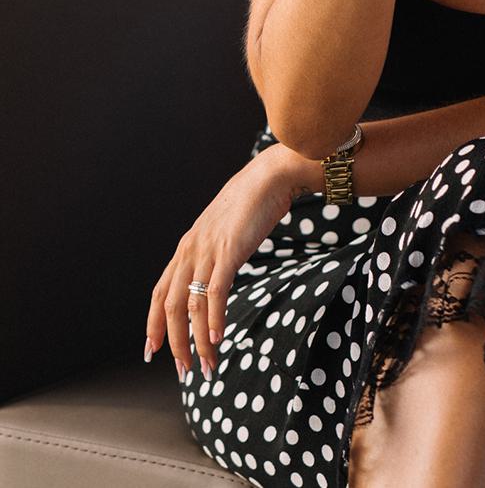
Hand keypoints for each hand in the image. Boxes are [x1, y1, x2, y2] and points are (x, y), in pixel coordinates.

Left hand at [145, 142, 317, 381]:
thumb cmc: (251, 202)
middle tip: (184, 371)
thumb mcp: (223, 229)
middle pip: (170, 308)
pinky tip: (219, 339)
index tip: (152, 351)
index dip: (153, 324)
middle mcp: (190, 252)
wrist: (269, 177)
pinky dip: (215, 320)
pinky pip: (216, 293)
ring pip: (192, 307)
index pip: (159, 293)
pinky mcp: (228, 252)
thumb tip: (217, 269)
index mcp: (186, 247)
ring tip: (208, 365)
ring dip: (198, 341)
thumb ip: (214, 250)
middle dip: (175, 344)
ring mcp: (208, 252)